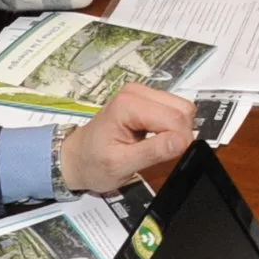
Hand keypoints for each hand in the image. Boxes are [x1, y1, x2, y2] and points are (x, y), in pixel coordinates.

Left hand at [62, 83, 196, 194]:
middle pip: (182, 109)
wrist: (75, 159)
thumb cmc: (93, 164)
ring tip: (158, 148)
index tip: (171, 159)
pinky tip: (157, 139)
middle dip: (181, 135)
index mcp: (129, 105)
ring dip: (177, 131)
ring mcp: (142, 94)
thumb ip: (152, 152)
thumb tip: (182, 142)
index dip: (180, 141)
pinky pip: (174, 110)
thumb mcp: (120, 165)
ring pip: (182, 109)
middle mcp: (137, 92)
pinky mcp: (146, 100)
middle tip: (164, 155)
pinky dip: (172, 127)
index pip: (175, 118)